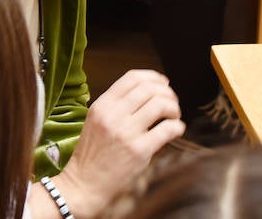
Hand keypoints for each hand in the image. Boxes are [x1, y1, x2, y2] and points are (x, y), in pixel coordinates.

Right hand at [53, 70, 182, 216]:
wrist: (83, 184)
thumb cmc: (92, 152)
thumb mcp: (97, 120)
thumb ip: (118, 105)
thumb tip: (152, 91)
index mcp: (102, 105)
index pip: (133, 77)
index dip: (153, 77)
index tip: (163, 84)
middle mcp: (113, 115)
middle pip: (150, 88)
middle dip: (167, 93)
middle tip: (172, 103)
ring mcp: (126, 133)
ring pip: (161, 105)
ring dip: (174, 108)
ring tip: (173, 117)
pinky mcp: (139, 151)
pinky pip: (167, 129)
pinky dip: (177, 127)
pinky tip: (176, 130)